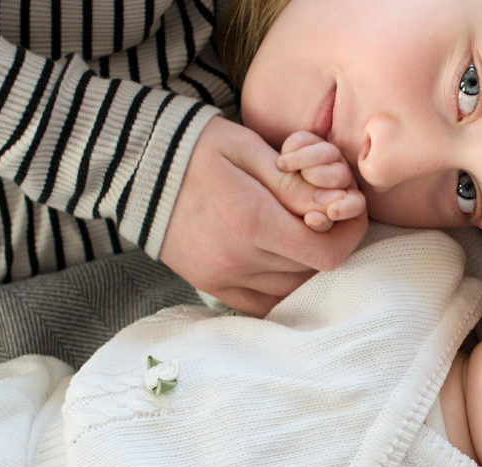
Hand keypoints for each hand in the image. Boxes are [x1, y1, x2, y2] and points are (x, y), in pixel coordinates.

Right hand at [160, 117, 367, 315]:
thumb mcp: (249, 149)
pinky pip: (261, 304)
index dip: (347, 237)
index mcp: (251, 221)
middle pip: (311, 272)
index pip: (325, 254)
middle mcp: (238, 259)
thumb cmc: (196, 147)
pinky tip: (280, 261)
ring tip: (298, 234)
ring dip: (304, 267)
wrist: (133, 166)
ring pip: (290, 290)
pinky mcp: (210, 287)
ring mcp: (222, 278)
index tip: (345, 215)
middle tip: (322, 217)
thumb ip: (295, 184)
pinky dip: (279, 288)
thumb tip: (335, 209)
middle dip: (326, 244)